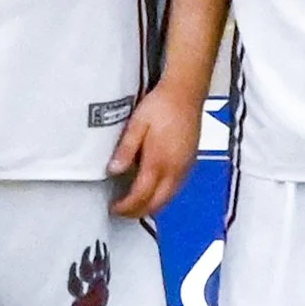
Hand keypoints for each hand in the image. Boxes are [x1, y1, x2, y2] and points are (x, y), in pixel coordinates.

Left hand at [108, 82, 203, 217]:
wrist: (186, 94)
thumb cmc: (160, 106)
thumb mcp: (136, 125)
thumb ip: (125, 149)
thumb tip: (114, 170)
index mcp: (159, 161)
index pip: (142, 195)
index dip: (127, 207)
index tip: (114, 208)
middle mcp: (175, 169)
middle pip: (157, 203)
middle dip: (138, 212)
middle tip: (121, 212)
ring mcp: (186, 167)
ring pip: (169, 199)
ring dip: (151, 206)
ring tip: (133, 206)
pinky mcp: (190, 163)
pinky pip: (177, 189)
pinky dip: (163, 197)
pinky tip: (152, 192)